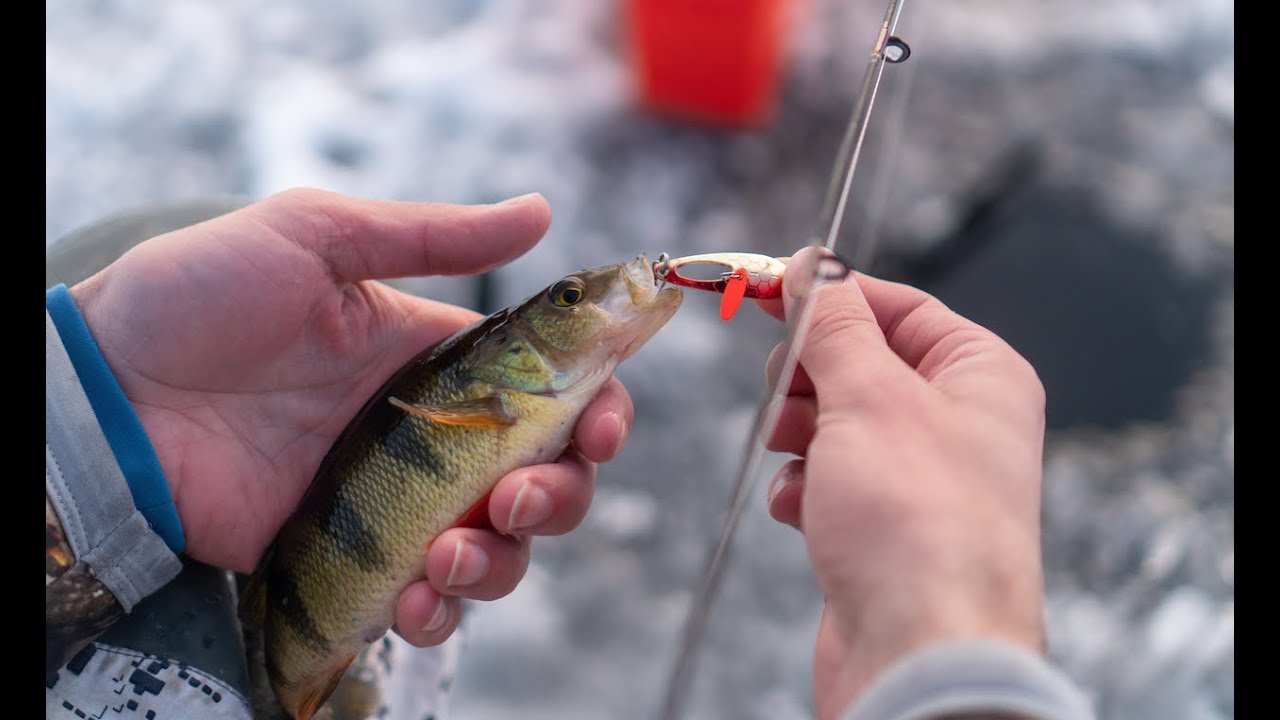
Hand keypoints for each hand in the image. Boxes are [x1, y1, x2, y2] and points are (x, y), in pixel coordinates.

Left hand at [69, 188, 632, 646]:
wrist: (105, 390)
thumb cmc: (200, 296)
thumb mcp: (316, 237)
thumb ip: (430, 236)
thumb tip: (540, 210)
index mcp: (436, 362)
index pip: (551, 391)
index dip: (597, 411)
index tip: (603, 426)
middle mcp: (431, 436)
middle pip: (544, 479)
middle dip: (558, 496)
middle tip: (512, 497)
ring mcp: (392, 503)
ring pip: (498, 548)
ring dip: (500, 562)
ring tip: (450, 556)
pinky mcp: (349, 558)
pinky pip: (425, 601)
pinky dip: (440, 613)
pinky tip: (417, 599)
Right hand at [758, 248, 1047, 719]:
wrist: (921, 651)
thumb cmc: (918, 525)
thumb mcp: (868, 395)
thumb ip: (833, 323)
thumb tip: (813, 264)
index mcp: (980, 374)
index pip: (899, 306)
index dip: (833, 297)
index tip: (770, 290)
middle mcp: (960, 423)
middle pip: (862, 363)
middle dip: (811, 378)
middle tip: (789, 395)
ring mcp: (923, 479)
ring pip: (837, 422)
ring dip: (801, 435)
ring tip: (799, 459)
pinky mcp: (887, 528)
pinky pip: (831, 480)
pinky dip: (805, 487)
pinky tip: (803, 511)